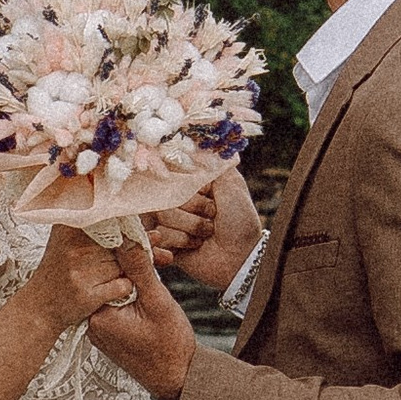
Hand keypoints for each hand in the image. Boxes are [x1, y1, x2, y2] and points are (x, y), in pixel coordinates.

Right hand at [25, 225, 135, 338]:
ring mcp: (80, 271)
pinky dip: (121, 289)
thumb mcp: (63, 237)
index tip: (113, 242)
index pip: (110, 222)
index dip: (117, 233)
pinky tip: (105, 290)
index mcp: (68, 229)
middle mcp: (73, 248)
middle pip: (119, 245)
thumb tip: (117, 206)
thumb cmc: (56, 271)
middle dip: (116, 256)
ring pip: (122, 266)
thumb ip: (85, 220)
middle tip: (97, 265)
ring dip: (118, 274)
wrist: (38, 307)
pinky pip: (123, 286)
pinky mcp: (87, 294)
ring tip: (98, 278)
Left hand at [85, 241, 198, 399]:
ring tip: (158, 263)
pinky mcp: (111, 328)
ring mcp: (101, 326)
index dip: (125, 249)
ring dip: (135, 273)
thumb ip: (140, 270)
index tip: (144, 236)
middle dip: (131, 259)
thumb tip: (127, 238)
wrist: (177, 378)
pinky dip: (133, 289)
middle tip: (155, 246)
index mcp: (99, 314)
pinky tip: (150, 282)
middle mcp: (93, 321)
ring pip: (114, 286)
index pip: (104, 269)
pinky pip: (118, 300)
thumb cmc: (169, 347)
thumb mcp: (157, 302)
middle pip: (108, 276)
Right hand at [143, 163, 263, 290]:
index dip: (188, 184)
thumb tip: (197, 143)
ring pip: (163, 215)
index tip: (206, 192)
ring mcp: (169, 222)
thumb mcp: (232, 185)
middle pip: (167, 195)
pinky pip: (159, 236)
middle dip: (195, 208)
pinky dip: (181, 241)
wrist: (241, 257)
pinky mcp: (164, 243)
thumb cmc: (240, 221)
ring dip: (192, 227)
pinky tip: (195, 246)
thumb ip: (214, 163)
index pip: (173, 172)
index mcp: (191, 184)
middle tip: (213, 217)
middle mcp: (177, 200)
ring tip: (207, 234)